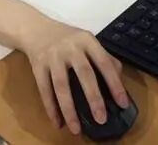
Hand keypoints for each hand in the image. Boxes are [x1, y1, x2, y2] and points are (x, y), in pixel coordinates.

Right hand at [18, 16, 128, 134]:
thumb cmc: (66, 38)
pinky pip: (44, 90)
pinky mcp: (38, 65)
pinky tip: (57, 122)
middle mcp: (70, 47)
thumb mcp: (86, 41)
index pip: (104, 63)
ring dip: (69, 109)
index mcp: (87, 41)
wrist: (35, 28)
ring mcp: (53, 56)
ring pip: (61, 85)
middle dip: (93, 98)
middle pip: (84, 74)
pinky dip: (50, 108)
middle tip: (101, 119)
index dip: (114, 83)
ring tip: (76, 129)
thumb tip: (119, 80)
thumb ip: (103, 56)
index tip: (122, 103)